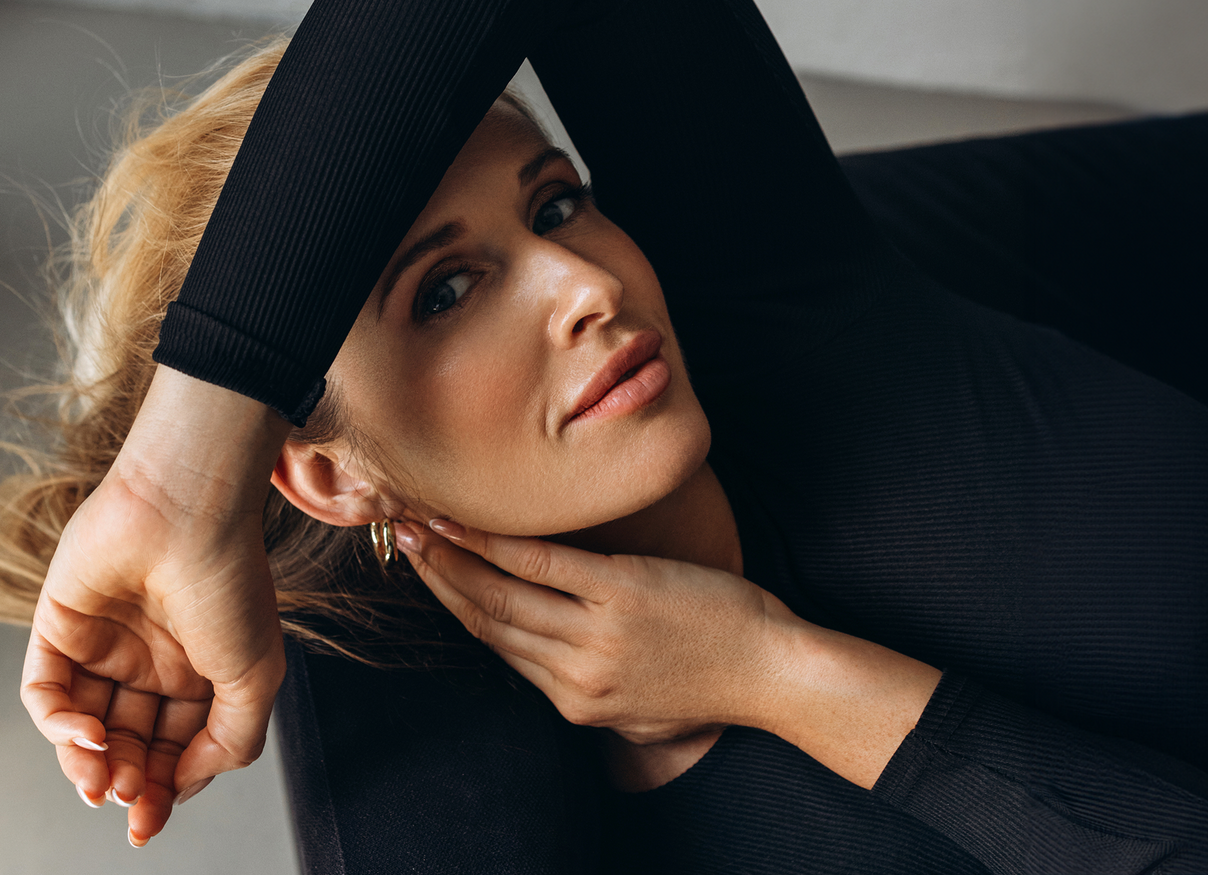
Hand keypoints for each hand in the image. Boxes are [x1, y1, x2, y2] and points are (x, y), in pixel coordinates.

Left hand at [19, 367, 290, 845]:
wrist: (187, 513)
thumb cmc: (231, 582)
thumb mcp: (257, 676)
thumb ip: (234, 739)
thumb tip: (190, 781)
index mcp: (203, 677)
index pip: (176, 750)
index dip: (165, 789)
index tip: (154, 819)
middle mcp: (153, 666)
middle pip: (130, 746)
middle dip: (129, 781)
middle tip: (131, 802)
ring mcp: (106, 649)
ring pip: (84, 729)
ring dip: (89, 763)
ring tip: (103, 779)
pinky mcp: (61, 630)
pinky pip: (47, 693)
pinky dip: (59, 725)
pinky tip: (85, 733)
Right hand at [399, 519, 795, 744]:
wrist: (773, 674)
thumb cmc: (717, 686)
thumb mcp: (644, 718)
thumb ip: (596, 697)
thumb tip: (561, 674)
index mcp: (577, 702)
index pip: (499, 648)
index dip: (457, 606)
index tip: (431, 572)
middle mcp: (574, 674)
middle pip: (486, 619)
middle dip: (437, 577)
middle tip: (401, 538)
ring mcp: (595, 634)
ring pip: (500, 594)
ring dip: (451, 556)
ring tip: (418, 522)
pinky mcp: (621, 595)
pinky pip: (543, 565)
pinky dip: (496, 542)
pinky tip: (466, 521)